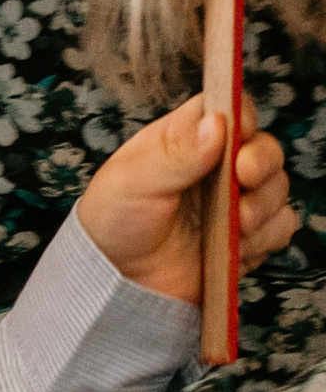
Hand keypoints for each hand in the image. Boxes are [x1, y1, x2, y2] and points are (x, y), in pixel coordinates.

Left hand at [80, 101, 294, 305]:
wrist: (117, 282)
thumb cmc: (113, 222)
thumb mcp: (131, 181)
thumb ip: (175, 153)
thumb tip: (217, 125)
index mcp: (184, 138)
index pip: (228, 109)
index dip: (241, 116)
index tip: (238, 134)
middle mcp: (216, 166)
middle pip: (264, 147)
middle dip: (262, 162)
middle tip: (244, 177)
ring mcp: (234, 202)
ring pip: (277, 188)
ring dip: (264, 204)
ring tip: (236, 223)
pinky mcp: (247, 237)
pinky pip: (280, 228)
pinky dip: (266, 236)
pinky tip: (238, 245)